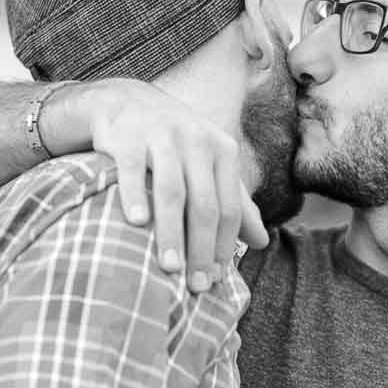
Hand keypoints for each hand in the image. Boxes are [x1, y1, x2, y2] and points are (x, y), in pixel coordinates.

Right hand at [50, 80, 268, 290]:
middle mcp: (196, 139)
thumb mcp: (209, 167)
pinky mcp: (127, 134)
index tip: (216, 280)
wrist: (124, 102)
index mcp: (222, 149)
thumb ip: (235, 202)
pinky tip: (137, 223)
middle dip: (202, 249)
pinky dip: (135, 195)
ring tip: (169, 268)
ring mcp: (161, 135)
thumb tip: (263, 242)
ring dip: (172, 233)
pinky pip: (132, 169)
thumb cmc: (173, 145)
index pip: (229, 207)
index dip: (225, 246)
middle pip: (204, 204)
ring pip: (172, 191)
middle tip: (196, 285)